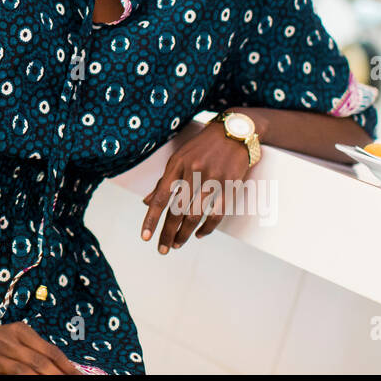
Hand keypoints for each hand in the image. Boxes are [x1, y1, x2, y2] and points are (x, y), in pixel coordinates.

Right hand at [0, 322, 83, 374]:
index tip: (78, 376)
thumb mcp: (17, 336)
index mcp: (21, 330)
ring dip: (44, 380)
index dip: (66, 366)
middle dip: (58, 376)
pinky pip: (11, 379)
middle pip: (40, 362)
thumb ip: (37, 348)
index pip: (49, 350)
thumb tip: (64, 367)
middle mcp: (10, 341)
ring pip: (26, 373)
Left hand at [141, 121, 252, 253]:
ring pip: (195, 215)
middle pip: (177, 210)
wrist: (234, 131)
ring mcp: (213, 179)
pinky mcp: (230, 185)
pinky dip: (207, 228)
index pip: (161, 196)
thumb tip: (147, 203)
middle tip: (163, 249)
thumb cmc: (202, 146)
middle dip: (168, 233)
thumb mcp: (179, 158)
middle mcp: (193, 172)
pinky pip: (217, 214)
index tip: (145, 237)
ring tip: (178, 244)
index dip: (152, 218)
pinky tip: (199, 235)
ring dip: (185, 234)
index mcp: (177, 164)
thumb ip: (164, 181)